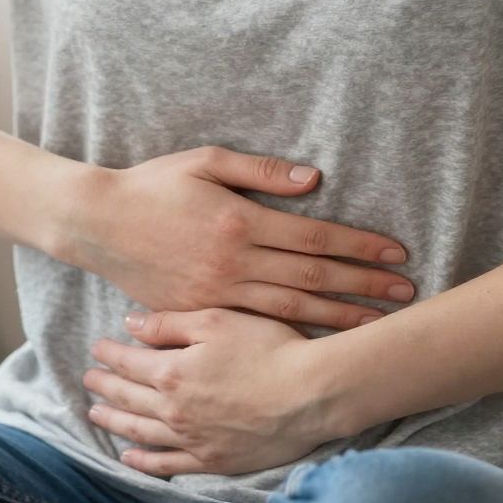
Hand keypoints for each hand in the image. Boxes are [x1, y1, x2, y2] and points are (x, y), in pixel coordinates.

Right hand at [66, 145, 412, 332]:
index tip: (396, 253)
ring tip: (377, 324)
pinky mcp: (199, 314)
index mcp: (240, 221)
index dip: (359, 246)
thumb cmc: (153, 185)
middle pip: (312, 278)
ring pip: (290, 311)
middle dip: (363, 286)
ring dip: (338, 317)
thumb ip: (262, 171)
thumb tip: (314, 178)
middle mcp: (233, 263)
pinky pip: (256, 329)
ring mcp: (216, 295)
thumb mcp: (205, 161)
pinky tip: (320, 340)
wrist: (96, 224)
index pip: (314, 238)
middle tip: (406, 294)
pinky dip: (293, 335)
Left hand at [82, 305, 327, 474]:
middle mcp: (174, 410)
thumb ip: (170, 324)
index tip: (97, 348)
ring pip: (140, 433)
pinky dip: (144, 462)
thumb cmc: (269, 348)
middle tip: (88, 380)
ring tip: (96, 415)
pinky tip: (129, 458)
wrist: (310, 394)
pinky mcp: (213, 461)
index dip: (110, 354)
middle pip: (128, 398)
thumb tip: (130, 325)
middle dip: (105, 387)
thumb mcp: (218, 321)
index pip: (129, 362)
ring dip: (114, 423)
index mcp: (172, 372)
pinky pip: (168, 466)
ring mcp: (192, 439)